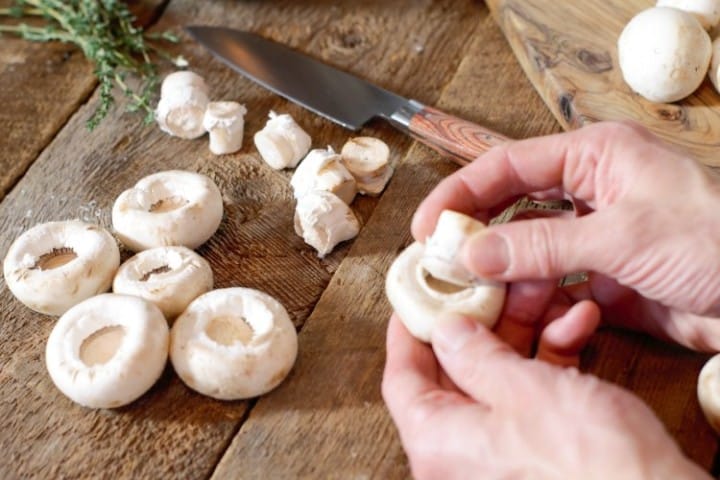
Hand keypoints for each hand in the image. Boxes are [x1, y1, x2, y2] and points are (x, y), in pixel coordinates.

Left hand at [382, 314, 709, 478]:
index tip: (421, 298)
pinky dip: (552, 359)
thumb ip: (475, 355)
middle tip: (496, 283)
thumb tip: (447, 330)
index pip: (402, 378)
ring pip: (501, 375)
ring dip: (526, 330)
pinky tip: (577, 325)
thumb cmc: (589, 467)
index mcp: (438, 442)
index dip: (410, 331)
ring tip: (545, 290)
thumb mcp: (522, 391)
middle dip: (485, 319)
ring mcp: (504, 451)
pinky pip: (533, 394)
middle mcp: (463, 452)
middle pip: (456, 369)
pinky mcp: (542, 450)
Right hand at [412, 121, 719, 351]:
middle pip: (513, 208)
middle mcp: (591, 191)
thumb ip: (541, 245)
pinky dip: (536, 300)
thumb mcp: (621, 236)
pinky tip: (527, 314)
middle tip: (441, 264)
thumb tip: (473, 252)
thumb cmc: (716, 240)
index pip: (509, 166)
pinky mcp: (604, 276)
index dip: (461, 193)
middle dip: (478, 236)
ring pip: (529, 251)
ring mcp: (596, 236)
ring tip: (482, 297)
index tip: (428, 225)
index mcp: (595, 157)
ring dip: (506, 275)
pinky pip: (553, 284)